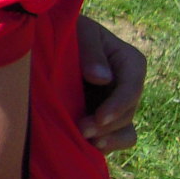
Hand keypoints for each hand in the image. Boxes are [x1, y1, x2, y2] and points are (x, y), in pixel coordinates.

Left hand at [76, 13, 142, 152]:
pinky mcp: (102, 119)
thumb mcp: (79, 31)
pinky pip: (113, 139)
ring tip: (88, 143)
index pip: (132, 87)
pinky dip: (104, 145)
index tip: (99, 117)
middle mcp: (126, 86)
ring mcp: (115, 105)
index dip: (118, 105)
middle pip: (127, 113)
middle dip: (106, 124)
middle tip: (81, 130)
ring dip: (109, 139)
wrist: (48, 40)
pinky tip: (86, 147)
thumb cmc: (66, 31)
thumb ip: (90, 51)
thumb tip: (102, 78)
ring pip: (125, 131)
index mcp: (129, 62)